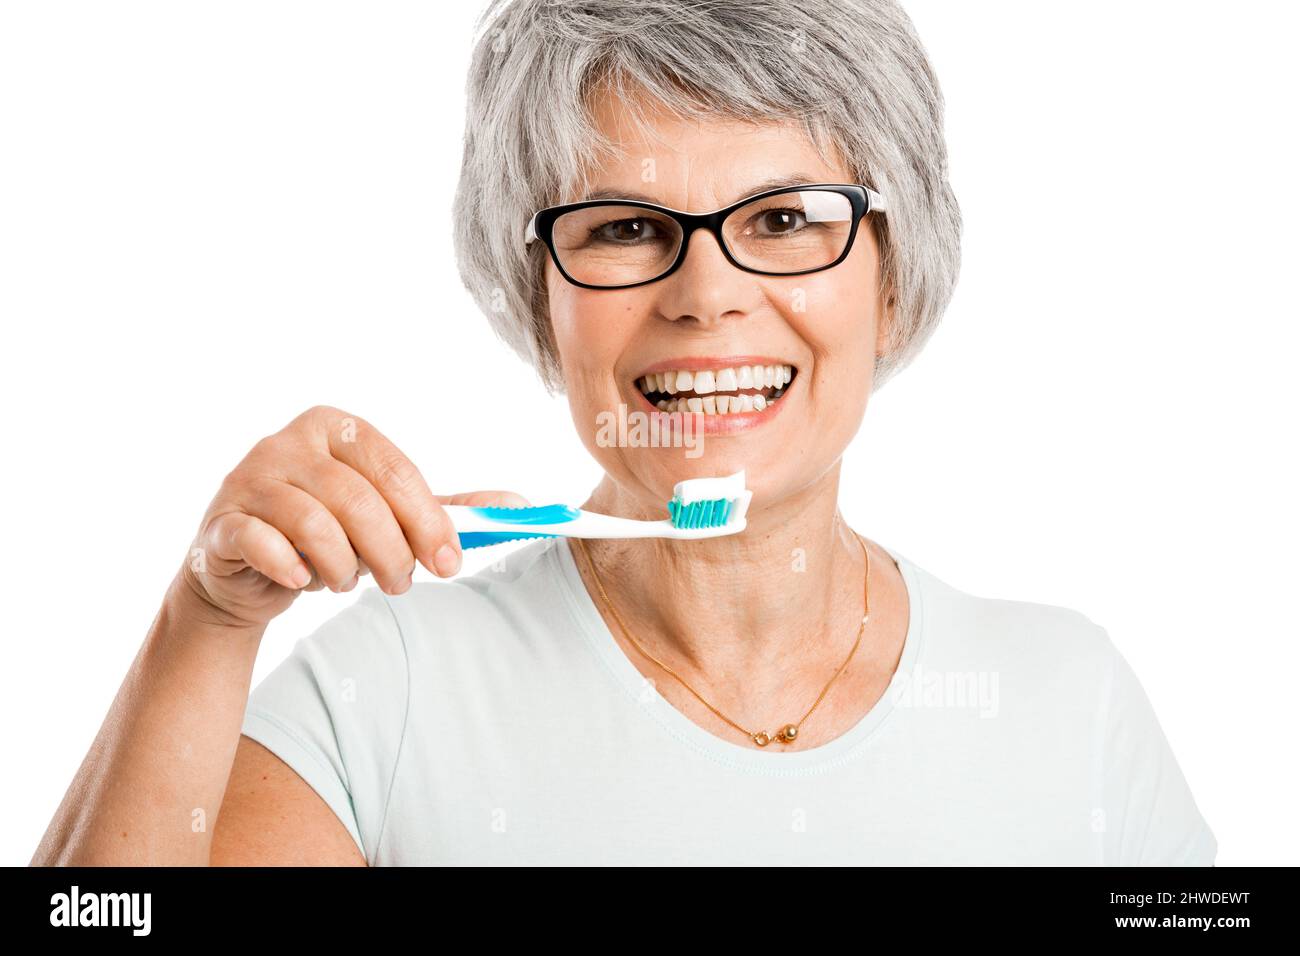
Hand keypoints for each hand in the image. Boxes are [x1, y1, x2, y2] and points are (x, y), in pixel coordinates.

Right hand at [176, 405, 528, 629]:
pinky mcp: (223, 519)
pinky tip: (304, 582)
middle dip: (391, 552)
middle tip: (402, 585)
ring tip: (348, 582)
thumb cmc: (327, 534)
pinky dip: (292, 569)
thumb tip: (518, 506)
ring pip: (315, 525)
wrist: (246, 571)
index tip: (450, 564)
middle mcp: (289, 440)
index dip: (428, 521)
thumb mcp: (390, 518)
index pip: (395, 471)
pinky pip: (263, 542)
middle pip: (358, 499)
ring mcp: (250, 476)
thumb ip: (446, 511)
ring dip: (344, 568)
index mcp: (337, 427)